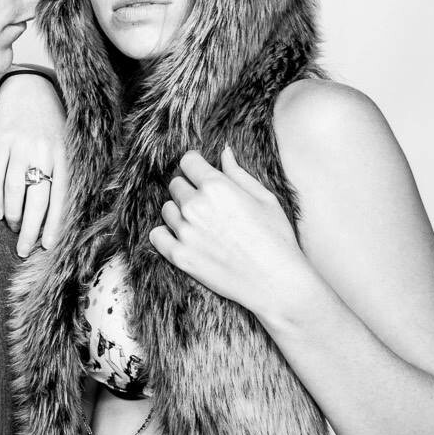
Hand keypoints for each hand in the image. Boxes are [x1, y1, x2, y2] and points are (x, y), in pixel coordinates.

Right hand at [0, 72, 70, 257]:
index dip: (55, 225)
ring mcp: (21, 147)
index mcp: (65, 155)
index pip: (62, 198)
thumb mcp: (68, 144)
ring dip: (12, 215)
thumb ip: (68, 173)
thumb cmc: (52, 122)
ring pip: (14, 191)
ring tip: (12, 226)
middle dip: (29, 230)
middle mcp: (44, 152)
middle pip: (37, 200)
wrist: (29, 87)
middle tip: (23, 249)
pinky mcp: (0, 141)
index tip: (48, 246)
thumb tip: (65, 214)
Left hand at [149, 147, 312, 314]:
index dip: (196, 166)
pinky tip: (182, 237)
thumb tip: (223, 151)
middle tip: (209, 205)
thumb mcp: (264, 198)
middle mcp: (195, 206)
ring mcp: (184, 232)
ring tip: (202, 225)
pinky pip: (156, 235)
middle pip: (176, 184)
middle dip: (190, 189)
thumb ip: (238, 173)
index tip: (201, 174)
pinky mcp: (179, 255)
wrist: (276, 282)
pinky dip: (165, 234)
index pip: (187, 161)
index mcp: (216, 187)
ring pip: (167, 209)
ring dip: (179, 212)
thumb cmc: (276, 238)